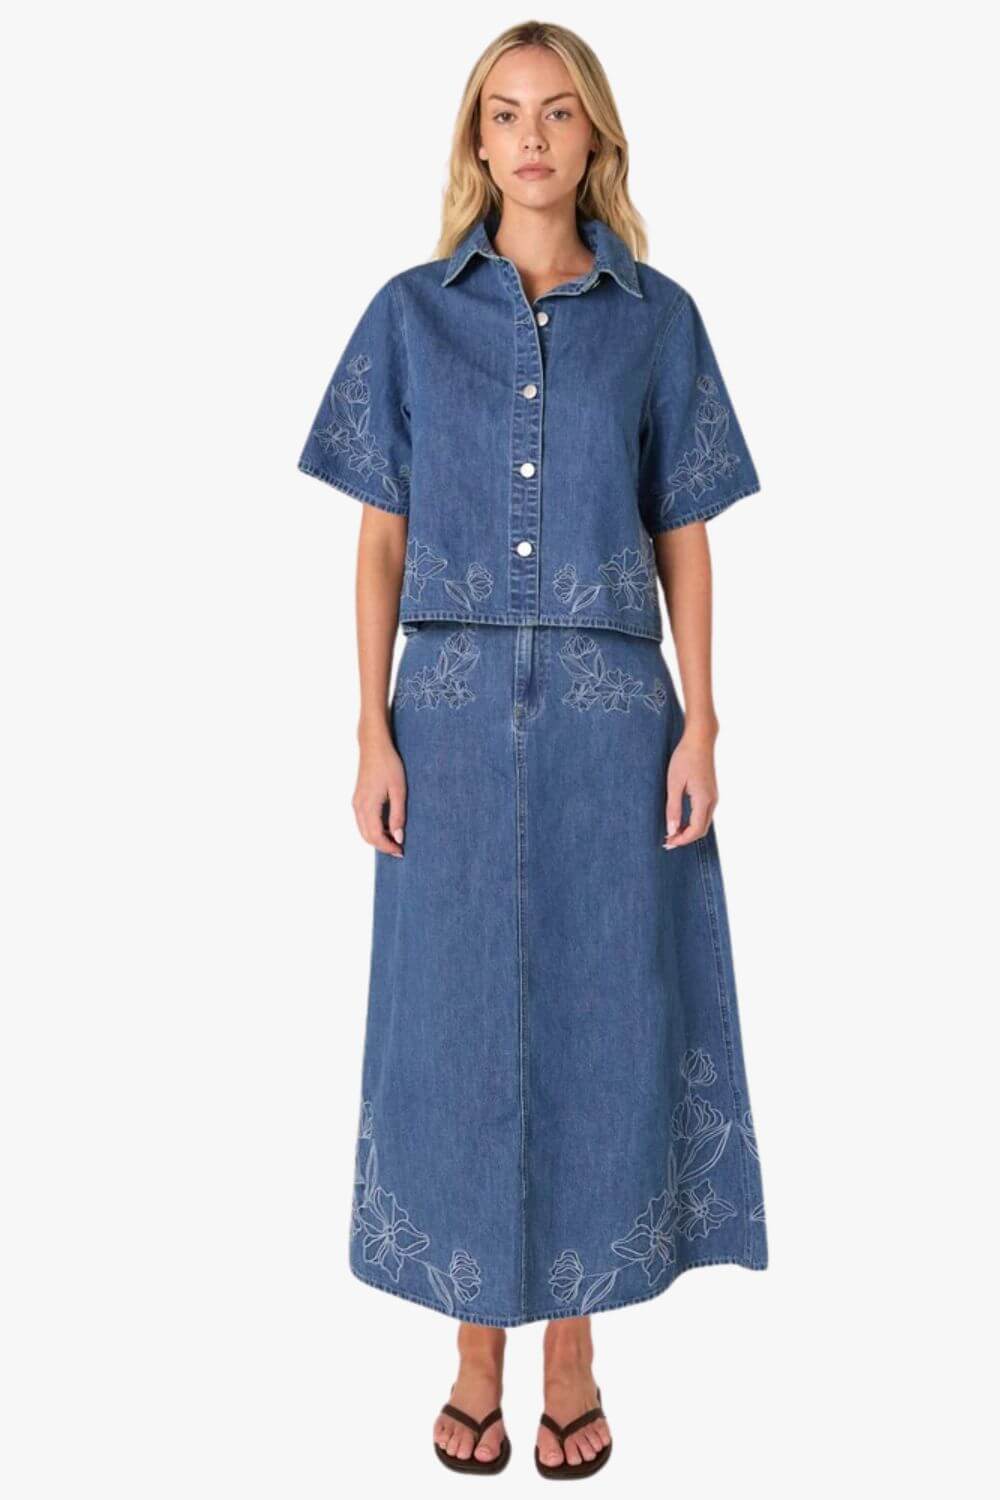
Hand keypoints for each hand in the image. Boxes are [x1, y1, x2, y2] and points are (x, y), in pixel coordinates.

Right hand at [353, 736, 406, 856]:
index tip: (401, 851)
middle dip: (382, 846)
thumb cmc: (388, 765)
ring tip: (395, 838)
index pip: (376, 836)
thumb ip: (398, 815)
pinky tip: (387, 825)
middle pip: (367, 837)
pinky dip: (373, 829)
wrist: (373, 746)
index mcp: (368, 806)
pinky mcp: (358, 799)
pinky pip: (363, 821)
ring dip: (377, 838)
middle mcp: (358, 807)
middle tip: (399, 849)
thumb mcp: (398, 790)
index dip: (388, 847)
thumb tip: (398, 837)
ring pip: (364, 830)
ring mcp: (356, 803)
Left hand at [663, 731, 717, 849]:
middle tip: (668, 841)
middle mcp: (712, 801)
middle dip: (685, 838)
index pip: (695, 830)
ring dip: (689, 831)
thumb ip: (673, 808)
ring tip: (671, 831)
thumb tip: (672, 830)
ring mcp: (713, 797)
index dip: (681, 839)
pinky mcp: (710, 792)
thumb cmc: (685, 758)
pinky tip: (680, 820)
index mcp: (704, 800)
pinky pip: (703, 814)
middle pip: (701, 830)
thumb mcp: (674, 784)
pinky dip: (692, 822)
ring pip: (703, 823)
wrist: (699, 740)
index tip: (667, 842)